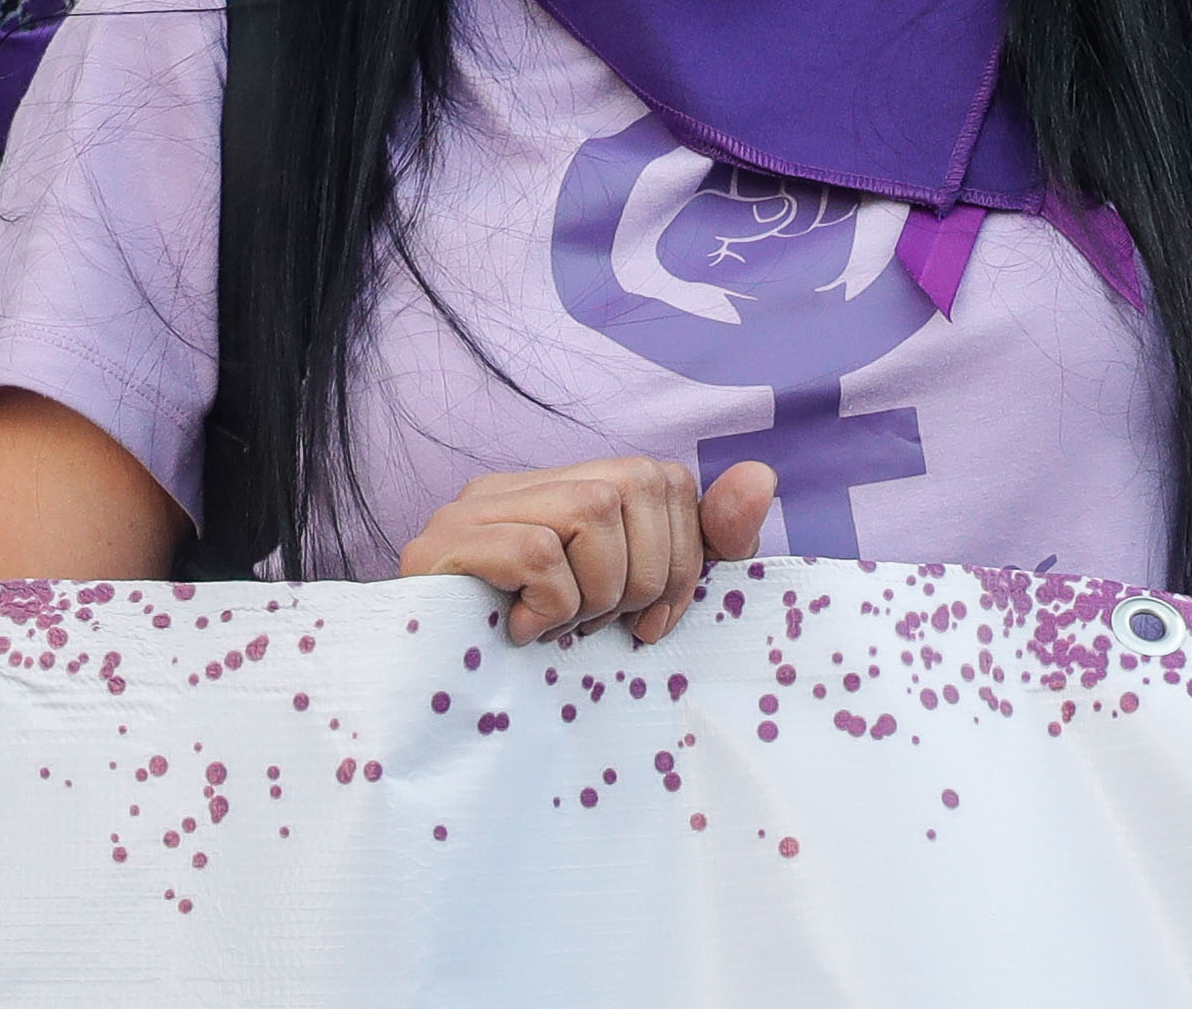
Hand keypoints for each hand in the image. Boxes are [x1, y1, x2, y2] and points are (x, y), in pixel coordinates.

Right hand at [394, 455, 774, 647]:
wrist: (430, 715)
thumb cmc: (541, 663)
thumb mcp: (636, 604)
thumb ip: (704, 544)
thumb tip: (762, 477)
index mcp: (563, 491)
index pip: (661, 478)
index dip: (680, 556)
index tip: (652, 621)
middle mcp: (518, 485)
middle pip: (634, 486)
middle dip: (642, 577)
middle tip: (603, 628)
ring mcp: (474, 508)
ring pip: (592, 510)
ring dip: (596, 593)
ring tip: (563, 629)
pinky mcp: (440, 546)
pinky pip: (537, 550)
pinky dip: (553, 605)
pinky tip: (525, 634)